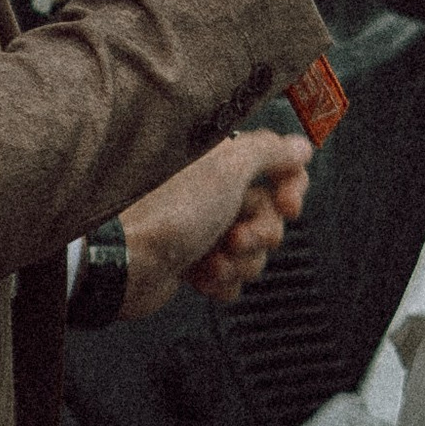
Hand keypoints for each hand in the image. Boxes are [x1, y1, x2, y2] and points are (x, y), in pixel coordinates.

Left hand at [120, 128, 313, 320]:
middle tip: (237, 237)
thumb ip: (269, 151)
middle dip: (259, 235)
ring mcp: (202, 226)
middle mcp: (211, 190)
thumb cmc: (165, 213)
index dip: (291, 188)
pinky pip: (230, 275)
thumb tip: (300, 146)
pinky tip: (200, 274)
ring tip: (212, 258)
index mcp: (220, 159)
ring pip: (252, 250)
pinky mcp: (193, 260)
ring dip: (238, 261)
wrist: (124, 262)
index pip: (277, 166)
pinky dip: (220, 279)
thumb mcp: (227, 168)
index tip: (289, 206)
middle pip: (269, 215)